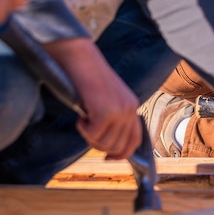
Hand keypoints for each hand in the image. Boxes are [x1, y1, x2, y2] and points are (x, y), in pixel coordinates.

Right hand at [44, 38, 139, 159]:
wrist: (79, 57)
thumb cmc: (87, 77)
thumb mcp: (106, 99)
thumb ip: (112, 118)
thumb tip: (108, 145)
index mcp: (132, 105)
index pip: (135, 140)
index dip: (122, 153)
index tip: (108, 157)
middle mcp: (130, 108)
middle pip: (119, 146)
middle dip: (100, 145)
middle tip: (87, 130)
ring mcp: (119, 110)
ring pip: (106, 143)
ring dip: (90, 137)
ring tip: (83, 120)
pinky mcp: (105, 111)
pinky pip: (93, 135)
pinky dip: (83, 129)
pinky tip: (80, 115)